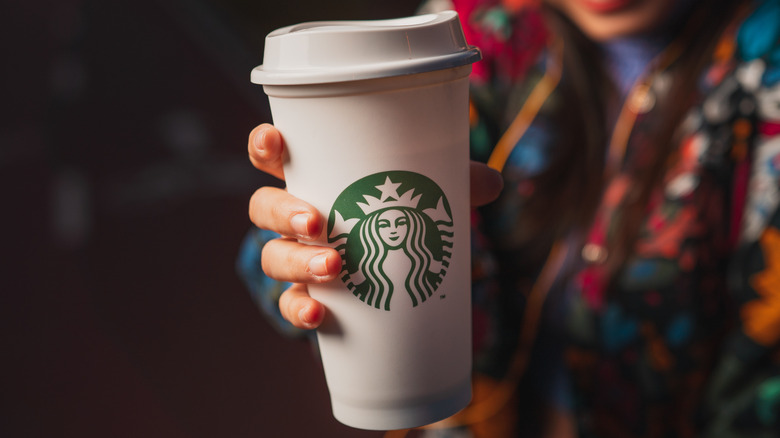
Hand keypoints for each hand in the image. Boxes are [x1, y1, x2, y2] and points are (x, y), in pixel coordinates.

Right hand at [248, 123, 502, 328]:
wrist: (394, 267)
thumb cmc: (399, 213)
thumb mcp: (425, 193)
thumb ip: (455, 182)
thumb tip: (495, 182)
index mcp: (313, 178)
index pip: (273, 156)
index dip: (264, 145)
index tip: (275, 140)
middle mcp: (294, 216)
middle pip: (264, 207)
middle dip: (284, 211)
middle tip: (319, 221)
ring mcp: (296, 256)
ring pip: (272, 255)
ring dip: (296, 261)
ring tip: (333, 267)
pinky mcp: (306, 293)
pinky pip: (289, 302)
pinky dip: (299, 307)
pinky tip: (318, 315)